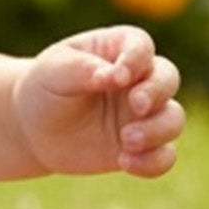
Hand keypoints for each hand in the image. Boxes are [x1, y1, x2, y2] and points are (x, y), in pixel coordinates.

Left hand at [15, 25, 183, 178]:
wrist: (35, 128)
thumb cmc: (45, 88)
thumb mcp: (53, 72)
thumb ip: (82, 70)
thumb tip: (113, 76)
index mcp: (116, 49)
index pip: (140, 45)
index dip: (136, 59)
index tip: (119, 76)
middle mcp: (138, 79)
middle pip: (168, 78)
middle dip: (156, 92)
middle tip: (135, 106)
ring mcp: (143, 114)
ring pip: (173, 118)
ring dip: (157, 130)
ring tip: (126, 141)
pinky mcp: (143, 146)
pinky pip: (164, 155)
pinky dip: (154, 162)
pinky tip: (125, 163)